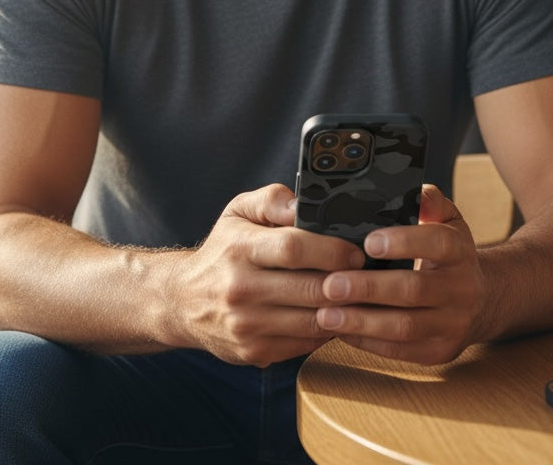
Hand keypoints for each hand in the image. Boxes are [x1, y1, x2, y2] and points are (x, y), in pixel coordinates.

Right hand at [165, 183, 364, 367]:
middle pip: (310, 288)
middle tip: (370, 276)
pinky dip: (327, 331)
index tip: (356, 251)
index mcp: (240, 249)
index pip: (293, 248)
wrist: (182, 301)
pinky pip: (305, 343)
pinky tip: (338, 316)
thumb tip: (304, 205)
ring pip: (313, 321)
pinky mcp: (254, 352)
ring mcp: (247, 326)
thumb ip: (273, 200)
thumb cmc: (221, 251)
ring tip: (363, 297)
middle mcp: (240, 289)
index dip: (332, 250)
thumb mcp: (238, 211)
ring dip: (344, 311)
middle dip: (348, 283)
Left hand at [313, 184, 482, 365]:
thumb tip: (414, 192)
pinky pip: (400, 351)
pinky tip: (341, 330)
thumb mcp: (447, 220)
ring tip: (325, 314)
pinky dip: (367, 341)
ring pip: (405, 326)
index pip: (437, 243)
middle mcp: (462, 288)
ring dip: (361, 322)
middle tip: (330, 284)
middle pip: (413, 289)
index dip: (404, 242)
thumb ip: (429, 201)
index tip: (368, 242)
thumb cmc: (447, 253)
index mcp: (460, 250)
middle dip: (368, 288)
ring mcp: (453, 324)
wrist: (482, 300)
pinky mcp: (440, 351)